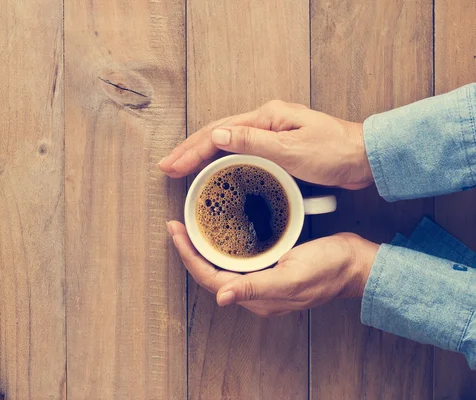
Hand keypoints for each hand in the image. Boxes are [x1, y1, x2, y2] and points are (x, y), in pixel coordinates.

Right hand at [158, 100, 372, 189]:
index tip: (171, 165)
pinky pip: (241, 152)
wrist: (365, 158)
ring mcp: (271, 134)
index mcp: (266, 118)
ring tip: (181, 168)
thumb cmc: (335, 152)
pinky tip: (214, 171)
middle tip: (167, 167)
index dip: (192, 150)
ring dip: (202, 155)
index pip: (219, 133)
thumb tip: (217, 136)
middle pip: (218, 135)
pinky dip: (222, 161)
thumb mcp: (292, 149)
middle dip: (189, 151)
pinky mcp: (278, 148)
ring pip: (227, 143)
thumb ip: (252, 142)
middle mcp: (265, 122)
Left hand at [166, 221, 377, 316]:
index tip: (175, 232)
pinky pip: (238, 259)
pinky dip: (223, 245)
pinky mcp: (271, 266)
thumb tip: (221, 297)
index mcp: (257, 297)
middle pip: (211, 273)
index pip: (210, 278)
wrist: (354, 263)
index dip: (189, 257)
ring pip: (223, 265)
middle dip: (190, 251)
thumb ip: (256, 287)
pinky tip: (219, 232)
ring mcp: (263, 280)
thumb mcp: (291, 275)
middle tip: (176, 226)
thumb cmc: (328, 269)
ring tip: (189, 228)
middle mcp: (256, 292)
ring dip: (203, 248)